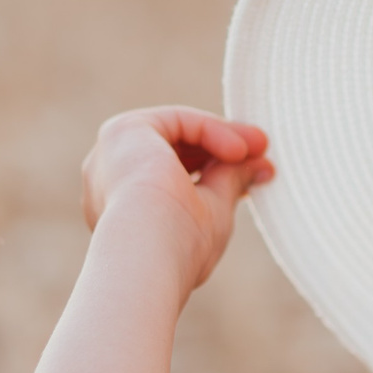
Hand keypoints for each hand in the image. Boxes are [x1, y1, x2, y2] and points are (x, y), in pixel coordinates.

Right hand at [80, 108, 274, 293]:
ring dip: (221, 137)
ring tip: (258, 148)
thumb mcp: (213, 211)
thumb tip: (260, 166)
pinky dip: (209, 129)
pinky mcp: (122, 132)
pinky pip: (174, 121)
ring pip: (174, 134)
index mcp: (123, 207)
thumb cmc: (179, 246)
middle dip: (224, 150)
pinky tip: (237, 149)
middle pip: (173, 151)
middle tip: (264, 153)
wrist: (147, 250)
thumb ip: (229, 183)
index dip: (222, 167)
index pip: (176, 174)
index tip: (262, 169)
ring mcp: (110, 155)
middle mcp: (108, 179)